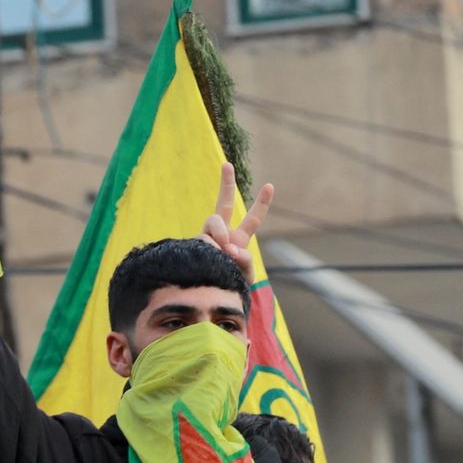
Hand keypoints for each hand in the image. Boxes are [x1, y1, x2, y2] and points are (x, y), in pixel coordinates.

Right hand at [198, 162, 273, 283]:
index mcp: (238, 239)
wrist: (207, 298)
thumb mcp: (245, 275)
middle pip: (223, 204)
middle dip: (226, 184)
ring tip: (223, 249)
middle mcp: (221, 234)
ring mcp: (205, 238)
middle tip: (227, 164)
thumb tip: (231, 248)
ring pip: (212, 222)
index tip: (270, 185)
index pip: (253, 219)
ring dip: (220, 233)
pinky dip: (209, 248)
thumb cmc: (229, 285)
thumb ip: (245, 261)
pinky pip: (202, 240)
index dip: (262, 202)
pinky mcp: (192, 245)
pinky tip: (208, 256)